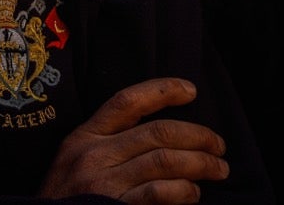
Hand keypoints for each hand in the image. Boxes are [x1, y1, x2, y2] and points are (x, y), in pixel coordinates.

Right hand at [39, 78, 228, 202]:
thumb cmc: (64, 198)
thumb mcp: (74, 161)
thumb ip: (107, 145)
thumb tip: (161, 137)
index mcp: (84, 135)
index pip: (127, 100)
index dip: (162, 90)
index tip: (192, 90)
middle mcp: (93, 154)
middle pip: (156, 132)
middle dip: (197, 136)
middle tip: (219, 146)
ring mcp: (102, 182)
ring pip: (163, 160)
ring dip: (200, 164)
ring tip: (218, 169)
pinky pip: (156, 193)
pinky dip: (182, 191)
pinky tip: (193, 194)